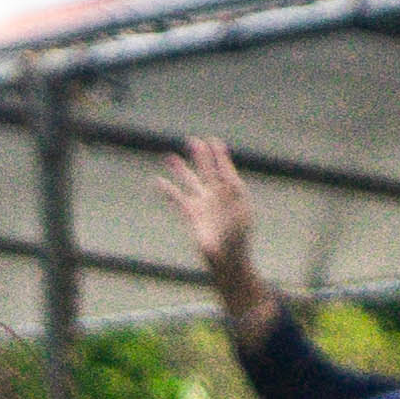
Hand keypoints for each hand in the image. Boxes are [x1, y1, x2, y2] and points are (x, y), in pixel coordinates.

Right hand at [155, 135, 255, 278]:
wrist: (228, 257)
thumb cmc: (238, 238)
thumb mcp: (242, 213)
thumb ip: (235, 195)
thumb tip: (229, 180)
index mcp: (232, 193)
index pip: (225, 169)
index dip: (220, 155)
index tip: (214, 141)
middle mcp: (216, 195)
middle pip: (207, 171)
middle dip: (201, 156)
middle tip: (193, 141)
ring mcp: (203, 203)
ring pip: (190, 181)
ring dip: (180, 170)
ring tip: (169, 157)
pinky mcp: (191, 214)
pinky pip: (177, 198)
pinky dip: (167, 190)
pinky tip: (157, 181)